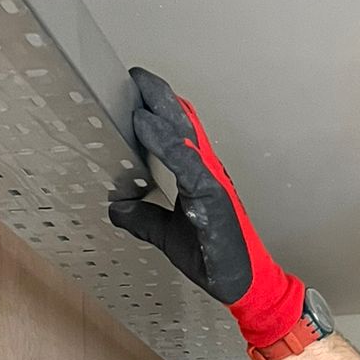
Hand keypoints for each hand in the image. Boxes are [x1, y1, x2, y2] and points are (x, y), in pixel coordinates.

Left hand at [108, 68, 304, 355]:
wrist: (242, 284)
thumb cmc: (213, 257)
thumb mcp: (167, 235)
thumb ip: (143, 218)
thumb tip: (116, 206)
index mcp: (198, 176)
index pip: (179, 133)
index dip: (160, 109)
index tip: (136, 88)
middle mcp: (207, 171)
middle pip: (183, 124)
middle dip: (159, 98)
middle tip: (135, 75)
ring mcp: (212, 182)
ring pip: (186, 136)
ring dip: (162, 112)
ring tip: (139, 92)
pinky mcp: (213, 199)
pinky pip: (188, 165)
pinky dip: (168, 145)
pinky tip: (149, 129)